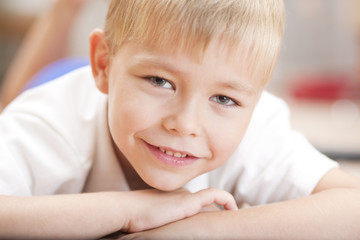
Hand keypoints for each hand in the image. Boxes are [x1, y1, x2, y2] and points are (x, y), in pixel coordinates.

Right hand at [121, 188, 236, 232]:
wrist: (127, 210)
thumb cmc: (135, 219)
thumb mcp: (153, 221)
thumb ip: (164, 223)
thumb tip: (165, 233)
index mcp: (175, 200)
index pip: (198, 205)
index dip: (211, 213)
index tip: (217, 225)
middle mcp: (183, 195)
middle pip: (208, 204)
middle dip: (219, 215)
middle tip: (230, 227)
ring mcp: (186, 196)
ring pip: (212, 201)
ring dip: (224, 211)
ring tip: (233, 223)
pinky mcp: (189, 200)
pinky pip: (215, 195)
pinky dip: (226, 200)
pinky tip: (233, 210)